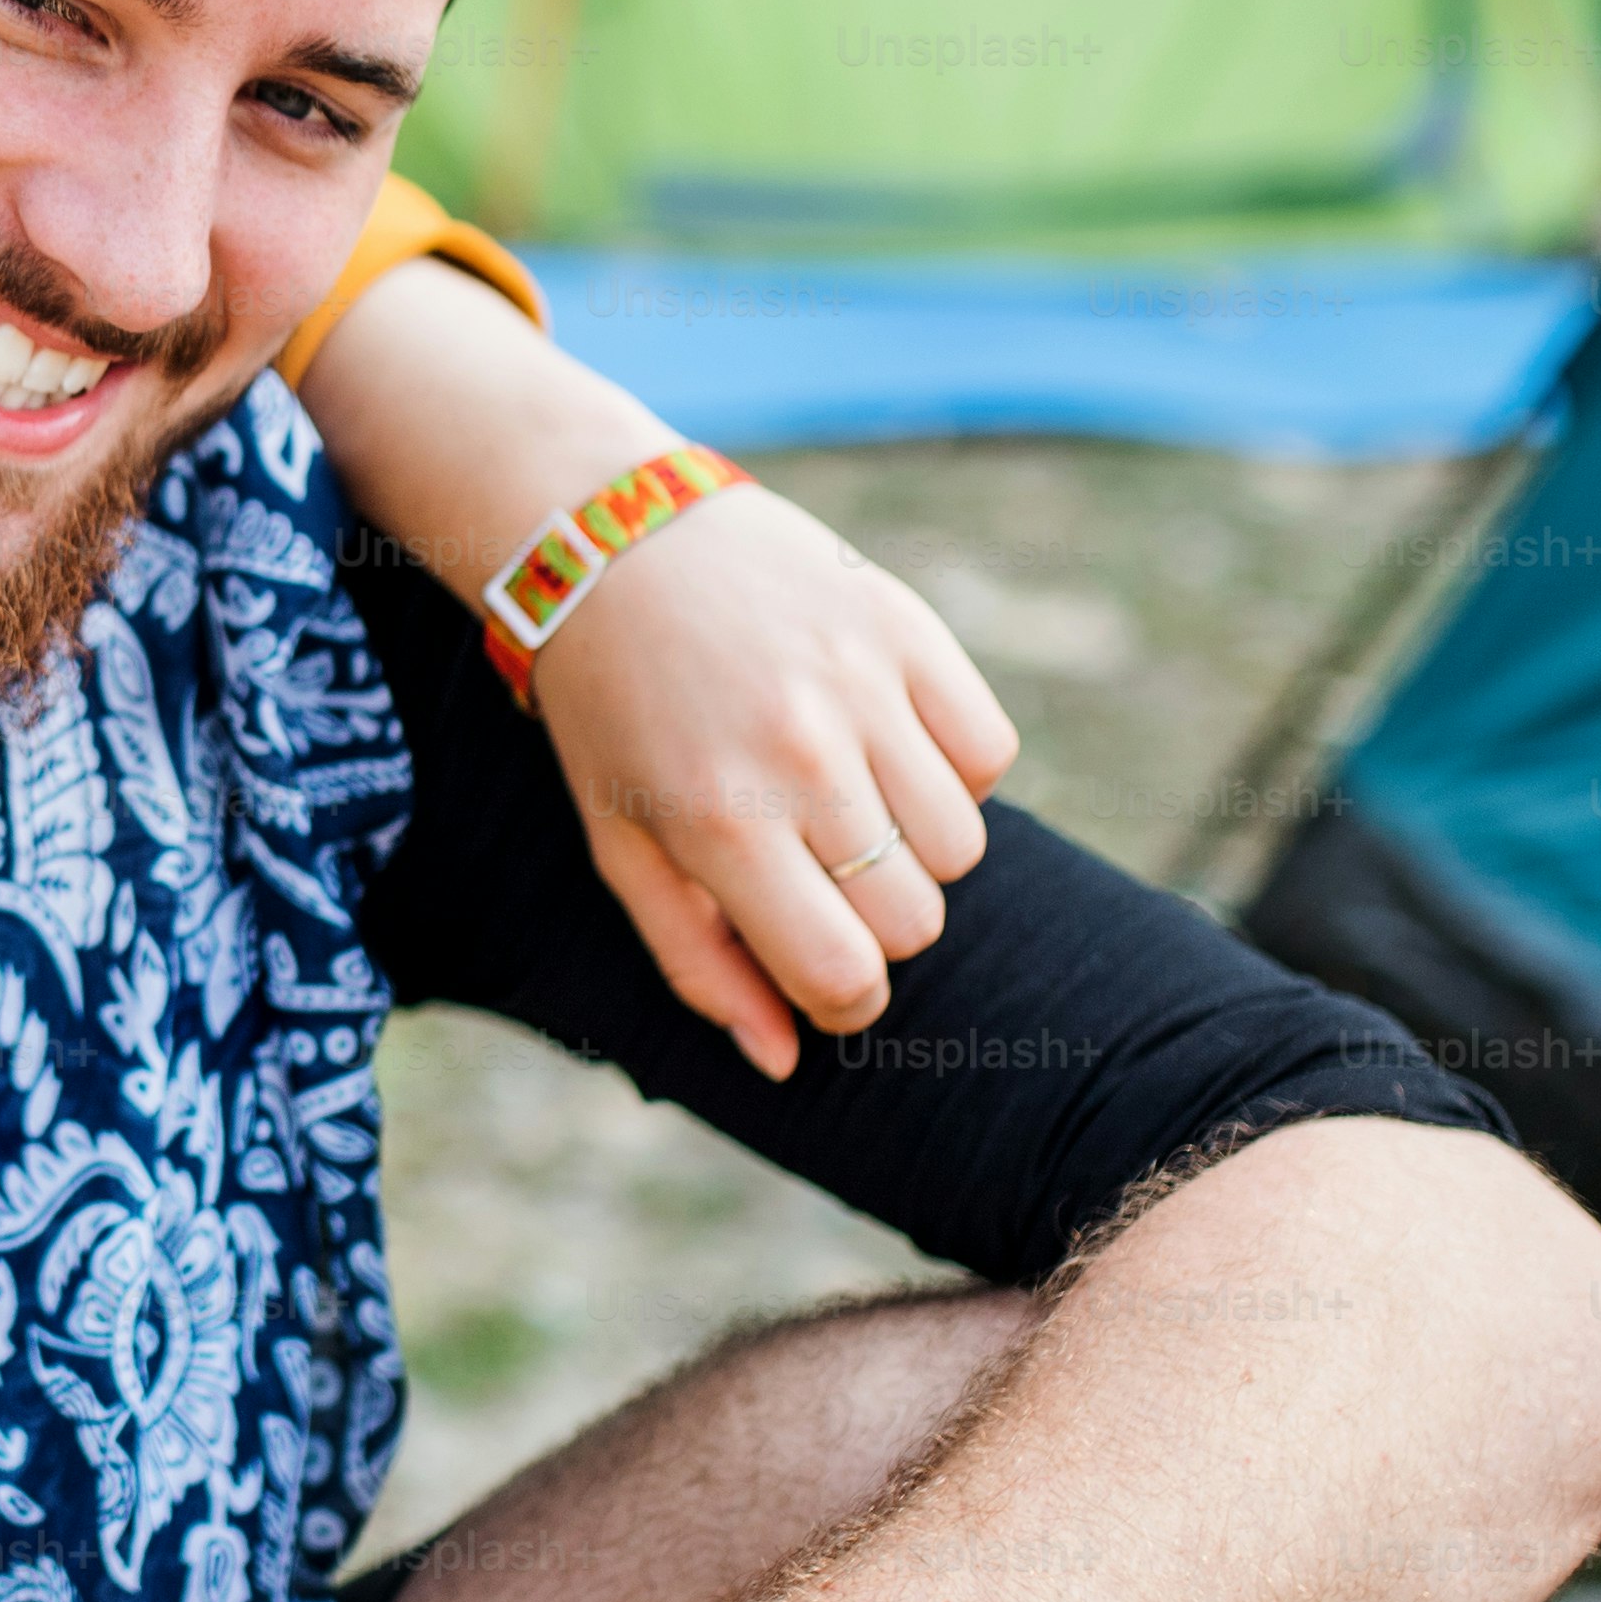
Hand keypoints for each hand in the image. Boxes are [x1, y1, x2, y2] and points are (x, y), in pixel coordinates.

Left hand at [528, 480, 1014, 1078]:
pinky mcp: (907, 625)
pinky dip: (951, 766)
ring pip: (964, 846)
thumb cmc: (610, 713)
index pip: (842, 974)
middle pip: (916, 920)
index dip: (844, 1001)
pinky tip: (881, 739)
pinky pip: (990, 753)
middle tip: (816, 872)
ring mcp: (861, 685)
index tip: (823, 976)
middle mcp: (799, 756)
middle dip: (874, 923)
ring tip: (841, 797)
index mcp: (717, 822)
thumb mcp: (619, 843)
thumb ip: (699, 962)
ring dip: (915, 846)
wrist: (611, 539)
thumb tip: (783, 1062)